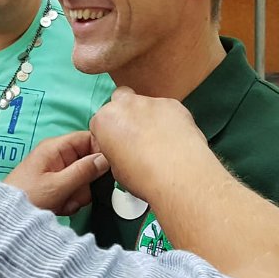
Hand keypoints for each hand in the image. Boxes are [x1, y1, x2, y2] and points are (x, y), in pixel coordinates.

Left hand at [5, 131, 108, 215]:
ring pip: (84, 180)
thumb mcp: (58, 185)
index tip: (106, 169)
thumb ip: (84, 171)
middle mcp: (58, 156)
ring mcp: (58, 172)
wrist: (6, 218)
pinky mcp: (56, 186)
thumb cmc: (27, 197)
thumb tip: (106, 159)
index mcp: (56, 148)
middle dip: (85, 182)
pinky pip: (75, 190)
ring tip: (62, 202)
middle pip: (88, 162)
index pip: (88, 138)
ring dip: (77, 195)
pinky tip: (60, 207)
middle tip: (74, 193)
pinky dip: (71, 201)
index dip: (100, 152)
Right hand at [89, 87, 212, 201]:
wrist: (179, 172)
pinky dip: (168, 119)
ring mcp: (150, 101)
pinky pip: (166, 109)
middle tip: (135, 136)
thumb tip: (123, 151)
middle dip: (125, 114)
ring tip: (160, 140)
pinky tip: (175, 137)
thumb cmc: (144, 176)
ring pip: (144, 104)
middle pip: (119, 101)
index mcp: (105, 120)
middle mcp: (125, 104)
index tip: (117, 145)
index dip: (108, 134)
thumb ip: (116, 151)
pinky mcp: (173, 103)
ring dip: (148, 117)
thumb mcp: (116, 170)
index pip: (99, 122)